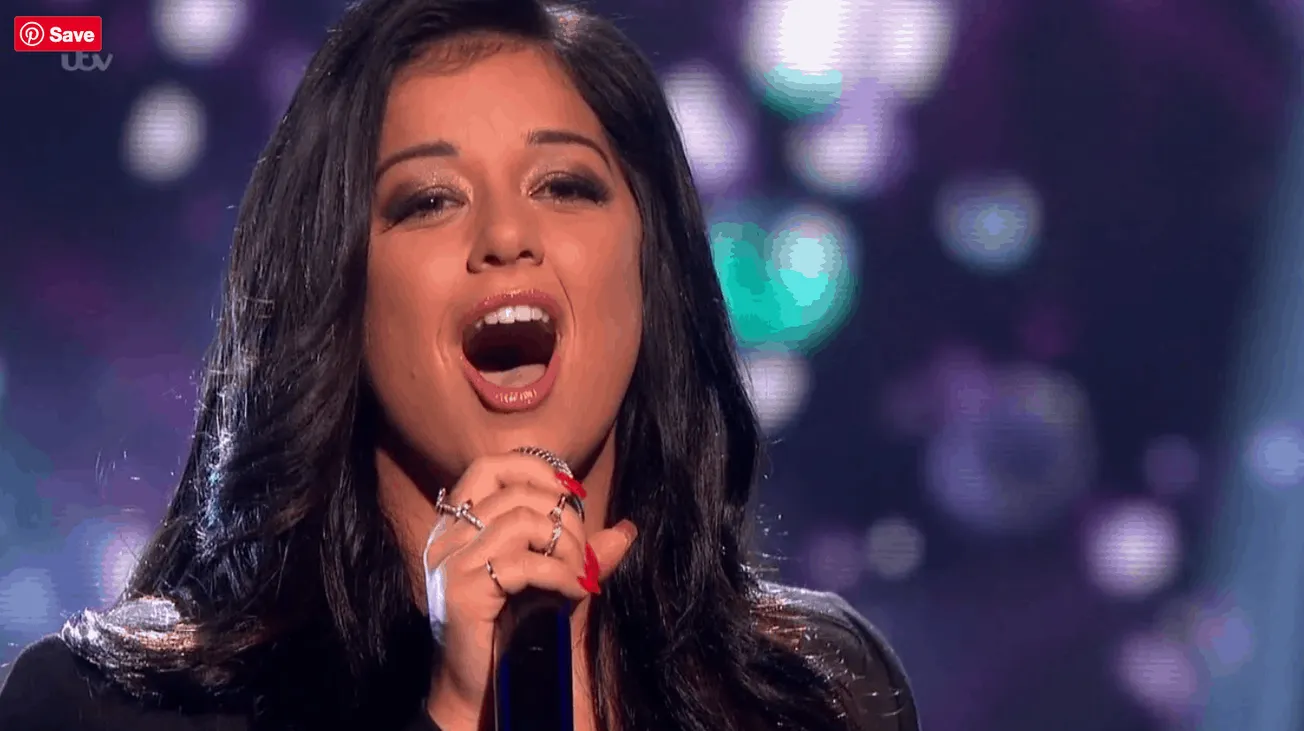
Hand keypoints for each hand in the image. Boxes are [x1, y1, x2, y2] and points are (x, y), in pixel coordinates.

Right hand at [423, 453, 637, 730]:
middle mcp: (447, 537)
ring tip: (580, 576)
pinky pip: (525, 564)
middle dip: (564, 518)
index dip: (537, 471)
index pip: (490, 465)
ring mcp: (450, 563)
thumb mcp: (550, 583)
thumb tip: (627, 530)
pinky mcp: (462, 592)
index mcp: (456, 526)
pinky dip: (561, 574)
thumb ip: (581, 553)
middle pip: (515, 491)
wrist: (478, 693)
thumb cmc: (511, 633)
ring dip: (566, 547)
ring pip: (522, 521)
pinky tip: (574, 592)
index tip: (572, 498)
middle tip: (582, 554)